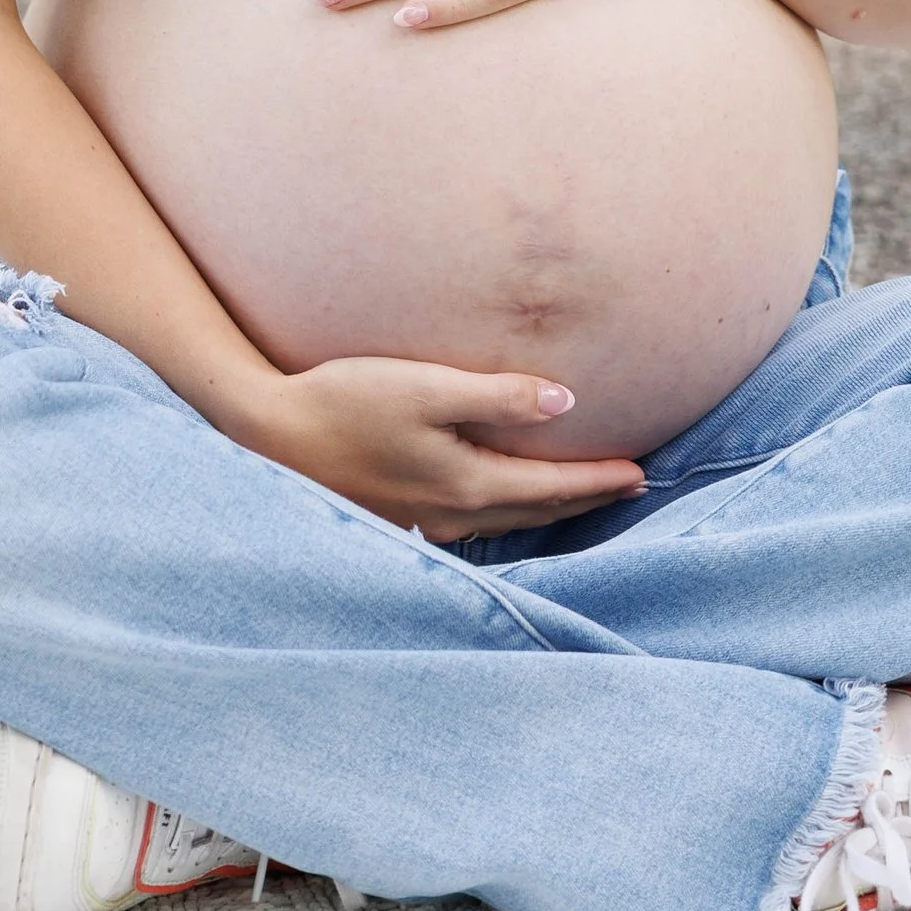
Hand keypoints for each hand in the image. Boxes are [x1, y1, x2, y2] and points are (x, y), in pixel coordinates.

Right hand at [237, 354, 645, 540]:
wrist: (270, 437)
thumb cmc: (346, 402)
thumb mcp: (425, 387)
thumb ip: (496, 395)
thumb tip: (565, 402)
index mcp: (467, 485)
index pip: (552, 486)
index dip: (599, 479)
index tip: (640, 473)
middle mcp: (453, 515)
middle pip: (536, 511)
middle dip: (584, 498)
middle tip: (628, 486)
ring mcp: (425, 523)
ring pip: (508, 519)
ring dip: (549, 507)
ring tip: (581, 493)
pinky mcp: (402, 516)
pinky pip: (477, 520)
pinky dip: (510, 509)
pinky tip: (507, 498)